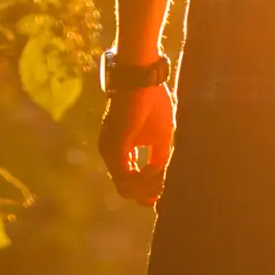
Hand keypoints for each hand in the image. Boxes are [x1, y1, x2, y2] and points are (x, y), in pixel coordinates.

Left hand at [98, 83, 176, 206]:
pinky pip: (126, 176)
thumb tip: (161, 177)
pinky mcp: (114, 146)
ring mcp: (109, 150)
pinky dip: (143, 177)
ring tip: (162, 174)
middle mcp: (110, 153)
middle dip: (148, 191)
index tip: (160, 195)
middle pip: (126, 190)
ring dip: (147, 186)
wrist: (144, 78)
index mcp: (120, 151)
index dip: (145, 193)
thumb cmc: (153, 103)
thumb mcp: (161, 137)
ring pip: (125, 187)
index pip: (128, 184)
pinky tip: (156, 170)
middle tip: (164, 183)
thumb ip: (158, 158)